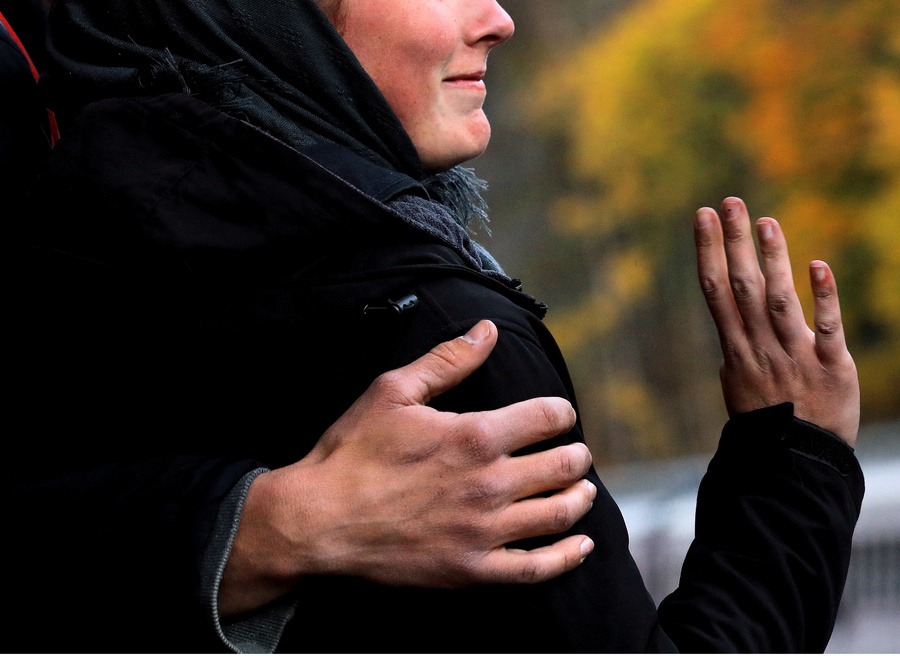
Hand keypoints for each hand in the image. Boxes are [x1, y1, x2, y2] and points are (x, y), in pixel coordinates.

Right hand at [218, 320, 596, 615]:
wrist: (317, 521)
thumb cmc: (352, 452)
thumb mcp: (394, 391)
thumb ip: (447, 360)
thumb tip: (487, 329)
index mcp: (475, 435)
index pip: (547, 417)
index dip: (560, 413)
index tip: (559, 415)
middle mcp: (489, 483)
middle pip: (563, 465)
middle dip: (576, 455)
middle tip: (575, 453)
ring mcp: (483, 531)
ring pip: (558, 513)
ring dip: (579, 498)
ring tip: (582, 490)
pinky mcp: (472, 570)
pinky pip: (536, 568)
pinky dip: (567, 556)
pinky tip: (581, 544)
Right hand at [694, 198, 859, 445]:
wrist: (799, 466)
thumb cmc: (769, 425)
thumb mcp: (739, 386)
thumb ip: (736, 348)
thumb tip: (729, 322)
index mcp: (738, 350)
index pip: (716, 291)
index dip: (708, 250)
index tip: (703, 215)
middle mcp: (762, 348)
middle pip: (743, 287)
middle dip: (734, 242)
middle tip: (730, 202)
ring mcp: (796, 356)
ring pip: (780, 300)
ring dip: (772, 259)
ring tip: (766, 222)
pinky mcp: (832, 366)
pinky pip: (827, 327)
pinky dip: (823, 296)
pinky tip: (817, 265)